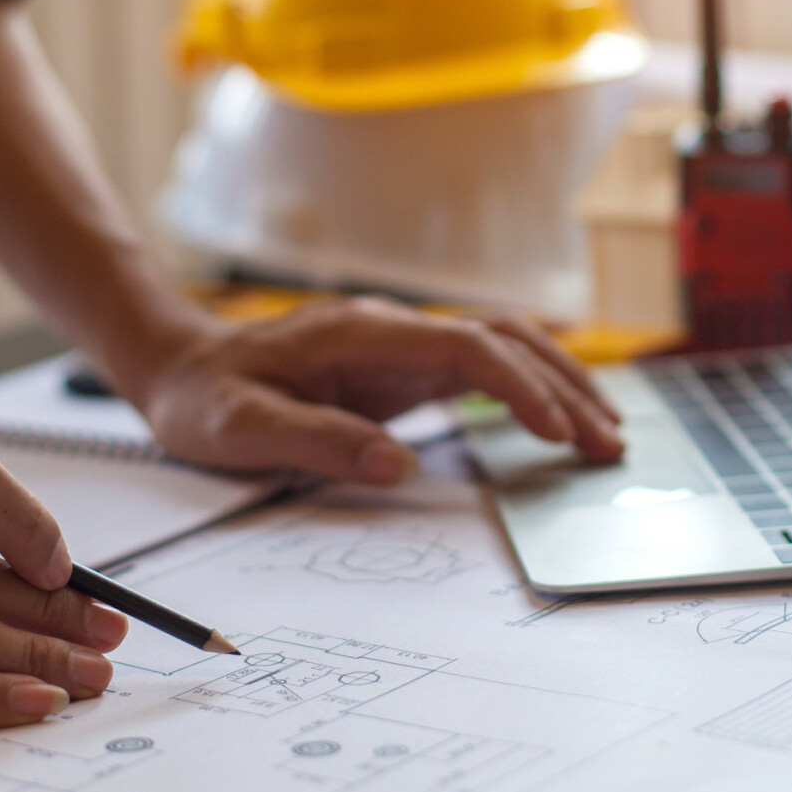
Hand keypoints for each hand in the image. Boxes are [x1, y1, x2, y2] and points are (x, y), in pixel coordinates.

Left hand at [138, 297, 624, 483]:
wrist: (182, 367)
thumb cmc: (205, 398)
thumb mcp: (241, 428)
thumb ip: (316, 440)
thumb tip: (397, 464)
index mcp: (360, 333)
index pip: (464, 347)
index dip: (519, 386)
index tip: (556, 431)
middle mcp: (392, 327)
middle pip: (503, 339)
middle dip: (564, 387)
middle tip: (609, 444)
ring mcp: (402, 343)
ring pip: (503, 346)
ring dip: (559, 384)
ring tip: (605, 433)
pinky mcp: (404, 365)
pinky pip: (483, 367)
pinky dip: (531, 389)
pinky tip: (560, 420)